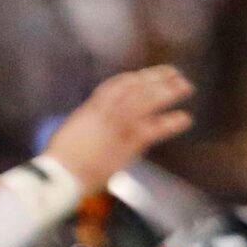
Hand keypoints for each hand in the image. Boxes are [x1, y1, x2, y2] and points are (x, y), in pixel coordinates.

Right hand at [42, 66, 193, 193]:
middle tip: (175, 74)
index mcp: (94, 106)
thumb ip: (88, 121)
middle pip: (139, 87)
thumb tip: (94, 121)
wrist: (62, 173)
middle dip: (158, 78)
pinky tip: (185, 119)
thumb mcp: (72, 129)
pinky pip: (155, 129)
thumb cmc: (61, 158)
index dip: (137, 77)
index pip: (120, 84)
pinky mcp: (129, 143)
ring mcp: (120, 125)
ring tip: (186, 87)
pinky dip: (171, 123)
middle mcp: (109, 111)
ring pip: (150, 101)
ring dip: (169, 92)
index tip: (147, 74)